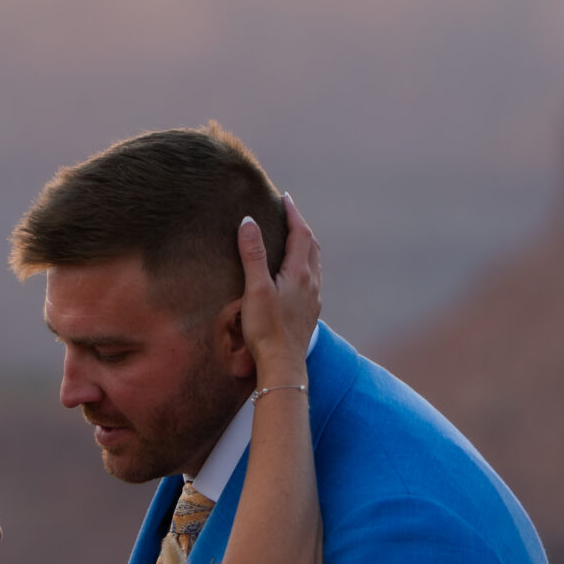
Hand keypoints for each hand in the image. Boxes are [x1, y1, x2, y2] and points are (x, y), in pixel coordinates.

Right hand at [239, 193, 321, 382]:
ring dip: (305, 247)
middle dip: (301, 227)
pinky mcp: (310, 314)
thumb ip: (253, 254)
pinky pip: (312, 280)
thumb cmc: (266, 329)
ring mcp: (313, 299)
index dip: (293, 213)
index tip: (285, 197)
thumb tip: (249, 221)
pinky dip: (305, 266)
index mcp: (299, 273)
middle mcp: (311, 283)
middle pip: (311, 246)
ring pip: (314, 264)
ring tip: (292, 240)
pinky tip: (295, 276)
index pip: (300, 233)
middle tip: (288, 214)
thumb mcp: (255, 288)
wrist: (282, 366)